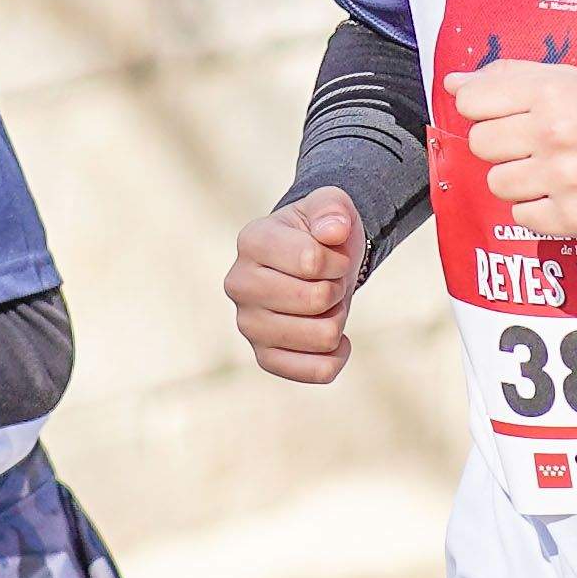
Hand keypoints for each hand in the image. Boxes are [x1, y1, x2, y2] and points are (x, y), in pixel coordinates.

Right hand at [227, 192, 360, 387]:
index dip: (336, 259)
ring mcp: (248, 325)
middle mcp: (239, 284)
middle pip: (317, 300)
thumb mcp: (331, 206)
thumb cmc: (319, 233)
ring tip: (322, 304)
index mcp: (251, 241)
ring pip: (324, 336)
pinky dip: (337, 355)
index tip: (330, 255)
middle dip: (336, 289)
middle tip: (325, 281)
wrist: (315, 263)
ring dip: (337, 318)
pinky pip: (319, 371)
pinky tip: (331, 338)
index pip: (311, 260)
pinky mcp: (264, 357)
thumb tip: (333, 232)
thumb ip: (333, 209)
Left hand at [448, 58, 576, 238]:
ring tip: (555, 170)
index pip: (472, 101)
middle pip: (480, 143)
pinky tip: (568, 194)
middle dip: (502, 144)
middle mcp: (552, 134)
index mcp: (552, 92)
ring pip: (497, 183)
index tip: (505, 113)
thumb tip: (454, 82)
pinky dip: (539, 209)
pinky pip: (521, 216)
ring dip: (520, 178)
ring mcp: (560, 179)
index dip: (484, 107)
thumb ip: (511, 77)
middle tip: (538, 143)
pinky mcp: (570, 219)